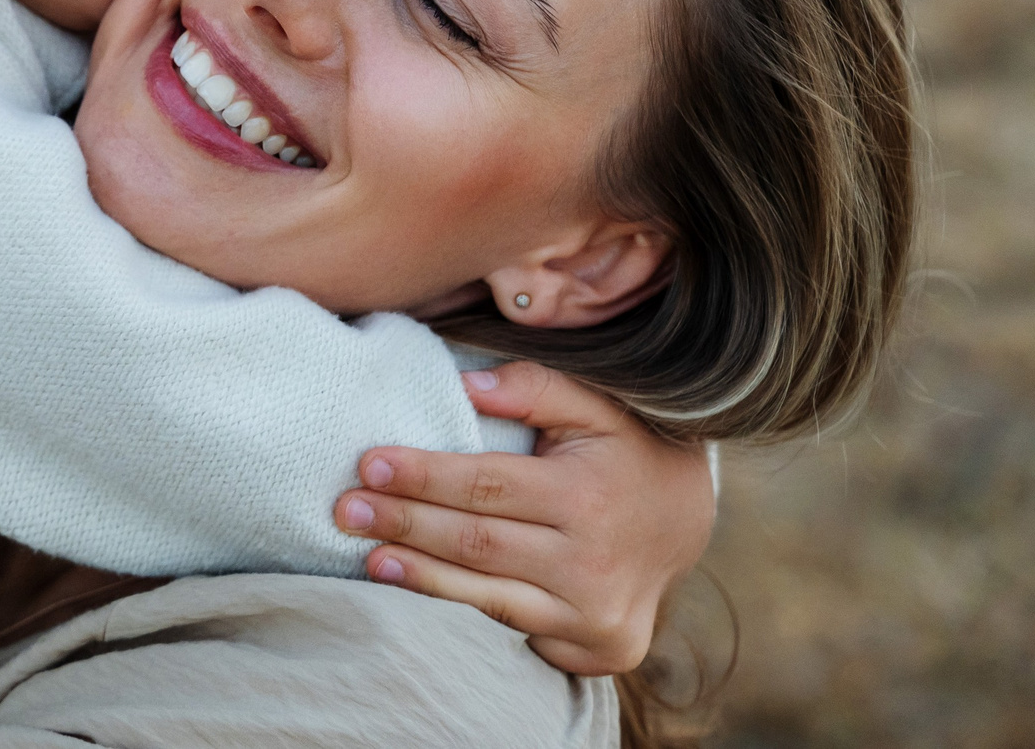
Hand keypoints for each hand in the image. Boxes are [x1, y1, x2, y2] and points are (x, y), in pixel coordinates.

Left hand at [331, 361, 715, 675]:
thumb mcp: (596, 405)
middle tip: (344, 510)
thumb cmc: (627, 451)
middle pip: (476, 544)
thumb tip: (466, 385)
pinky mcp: (596, 648)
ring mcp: (594, 616)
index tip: (369, 465)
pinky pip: (514, 630)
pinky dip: (463, 611)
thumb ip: (534, 387)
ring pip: (487, 596)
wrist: (690, 521)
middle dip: (404, 525)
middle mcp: (593, 564)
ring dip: (420, 577)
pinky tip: (419, 590)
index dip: (423, 476)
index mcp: (587, 498)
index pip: (485, 487)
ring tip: (368, 558)